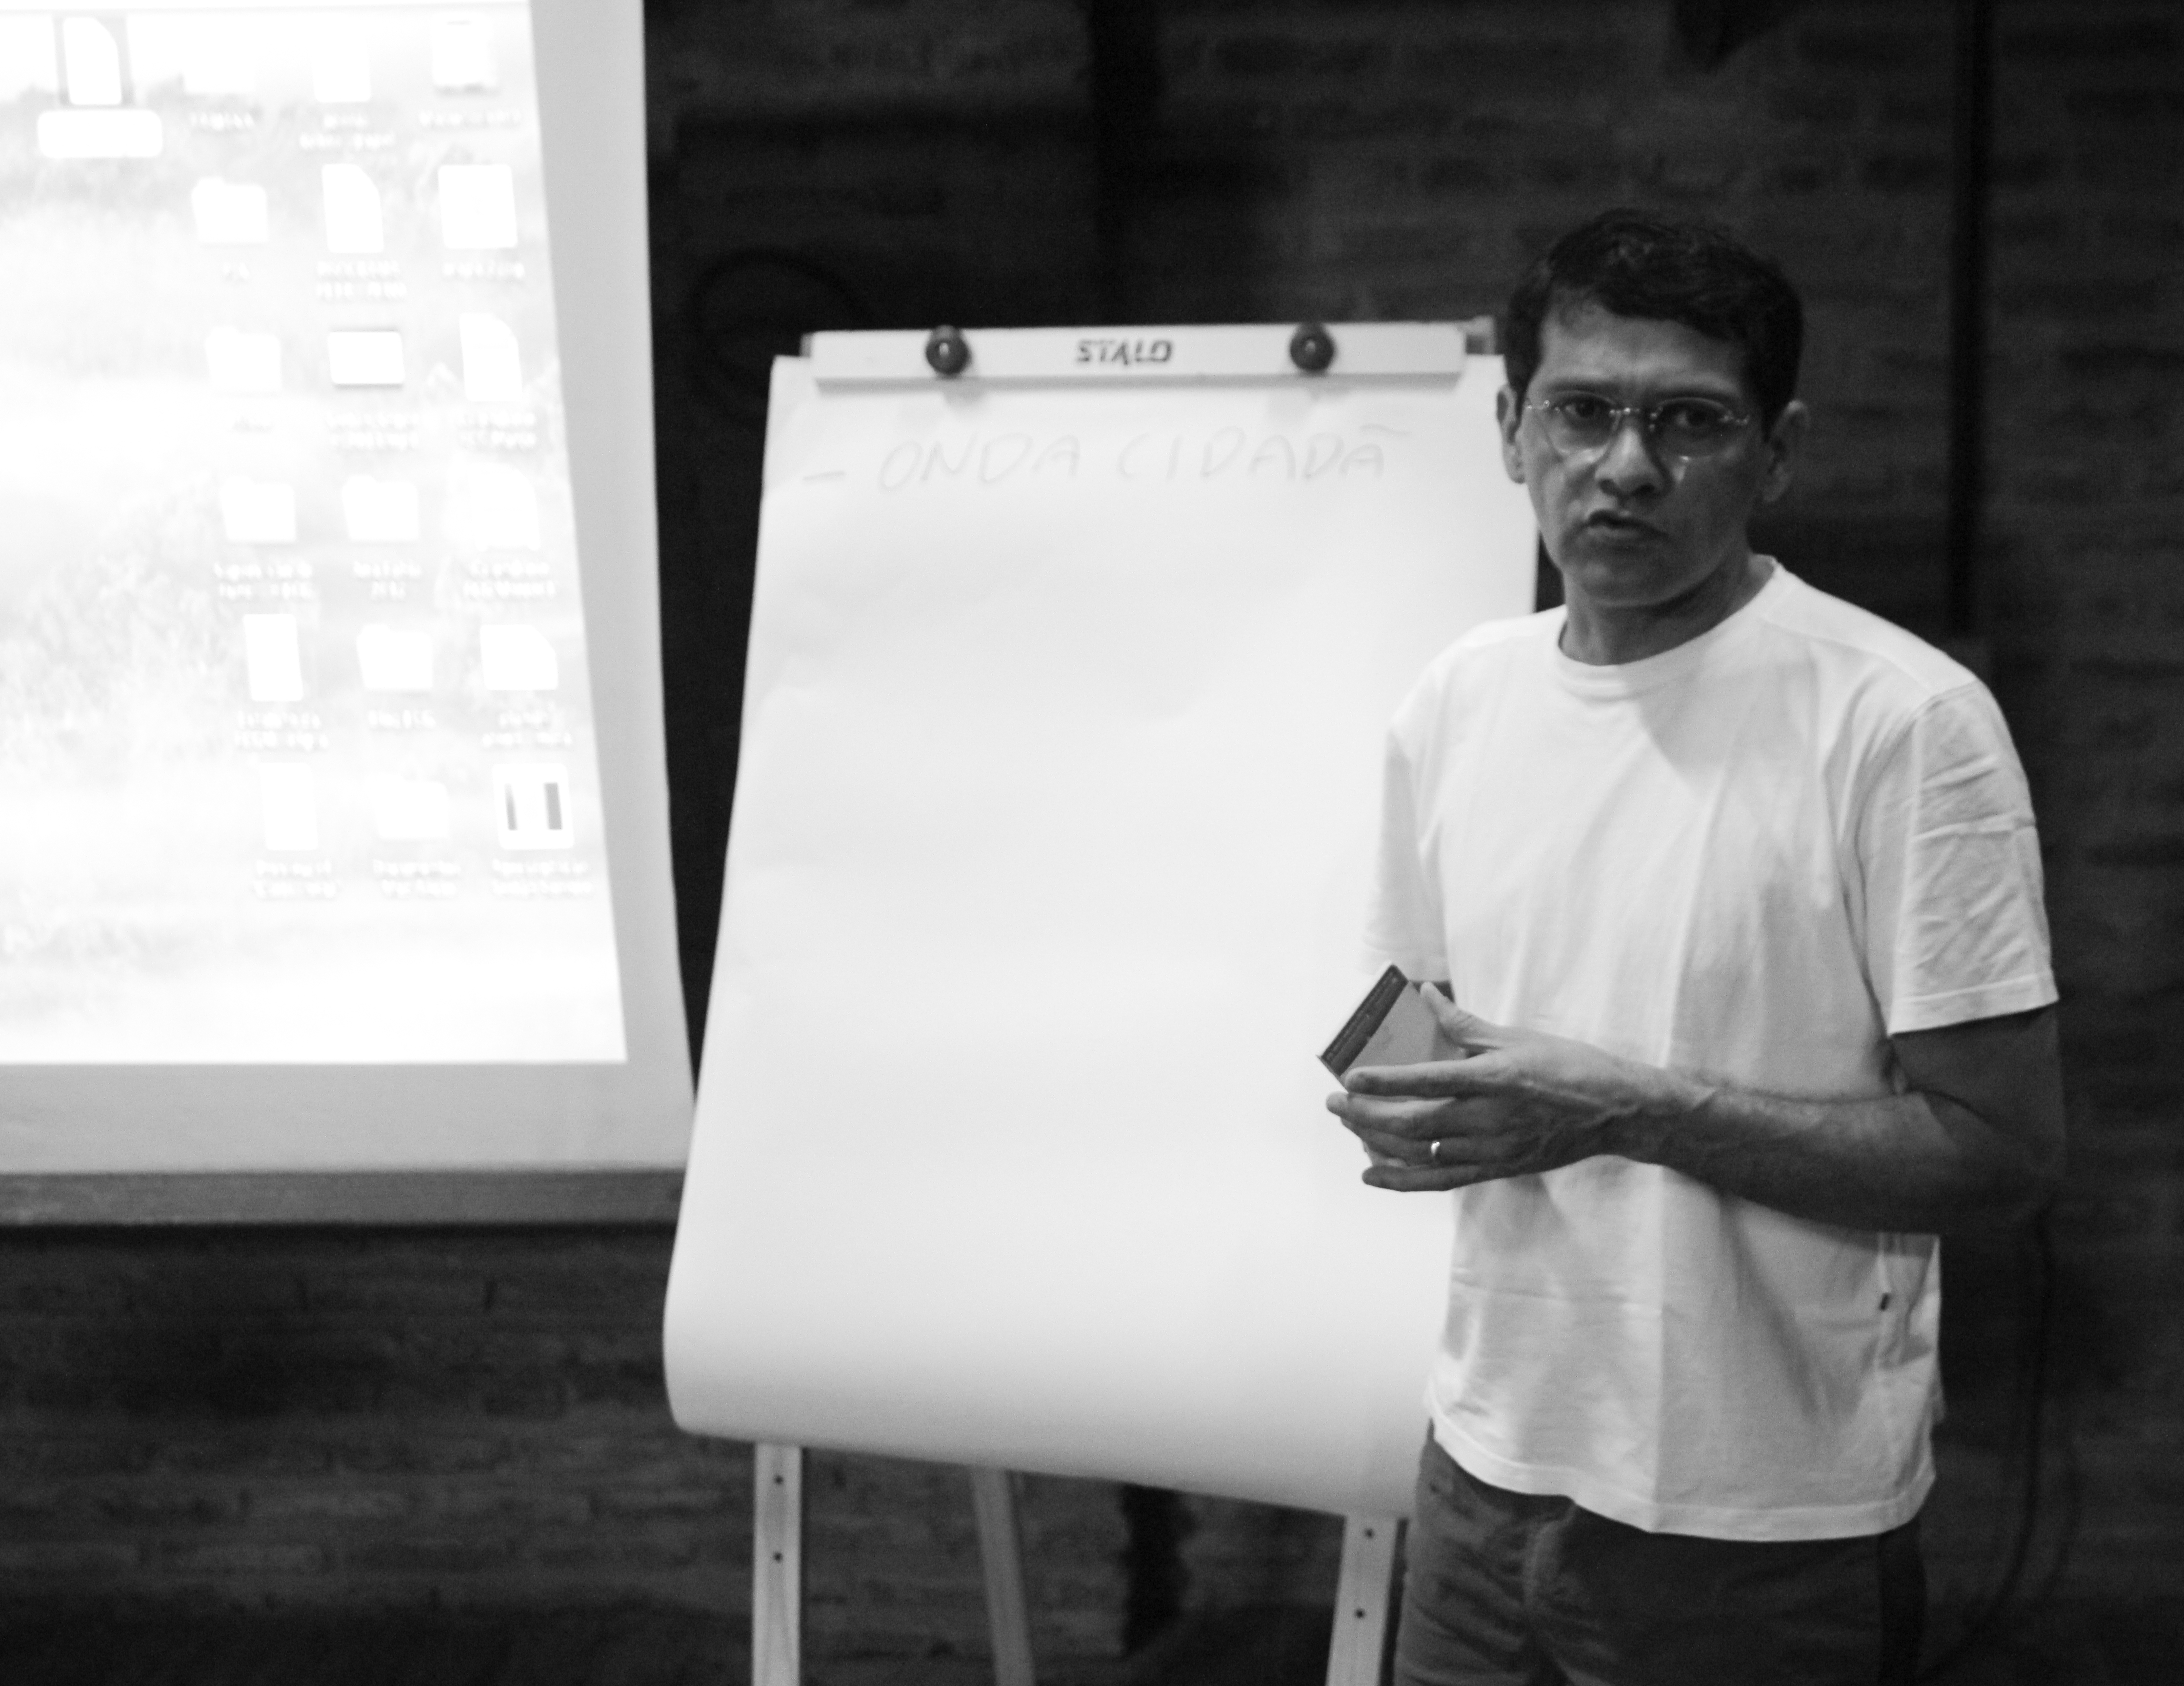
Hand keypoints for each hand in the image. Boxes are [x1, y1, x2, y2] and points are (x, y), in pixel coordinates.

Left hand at [1324, 993, 1673, 1191]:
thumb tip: (1426, 993)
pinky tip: (1372, 1174)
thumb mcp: (1515, 1036)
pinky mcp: (1495, 1169)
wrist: (1613, 1112)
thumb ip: (1463, 1023)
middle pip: (1413, 1124)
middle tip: (1334, 1102)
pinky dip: (1401, 1180)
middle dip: (1366, 1115)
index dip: (1384, 1082)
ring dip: (1378, 1143)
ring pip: (1420, 1154)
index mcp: (1494, 1078)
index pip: (1427, 1081)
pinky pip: (1439, 1180)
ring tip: (1350, 1126)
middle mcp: (1489, 1119)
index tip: (1349, 1077)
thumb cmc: (1567, 1066)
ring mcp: (1491, 1150)